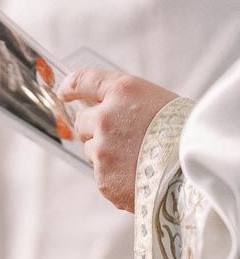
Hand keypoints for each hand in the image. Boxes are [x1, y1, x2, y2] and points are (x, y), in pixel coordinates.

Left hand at [58, 69, 177, 211]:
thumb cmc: (183, 133)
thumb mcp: (158, 102)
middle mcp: (105, 117)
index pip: (84, 81)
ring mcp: (101, 150)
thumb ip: (127, 104)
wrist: (195, 170)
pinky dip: (115, 175)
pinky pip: (101, 174)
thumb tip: (100, 112)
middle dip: (94, 128)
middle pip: (82, 121)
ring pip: (91, 150)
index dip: (71, 86)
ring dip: (106, 153)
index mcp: (123, 92)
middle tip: (119, 136)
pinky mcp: (103, 178)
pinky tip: (138, 175)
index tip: (64, 92)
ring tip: (137, 157)